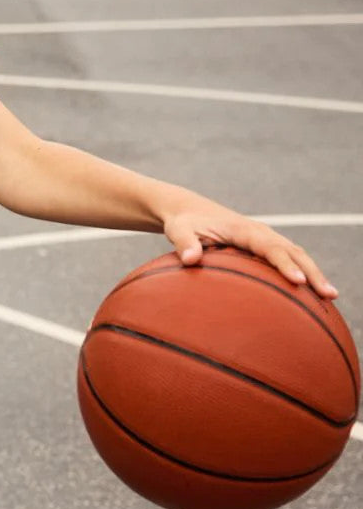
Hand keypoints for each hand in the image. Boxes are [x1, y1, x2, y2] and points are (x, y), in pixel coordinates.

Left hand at [162, 208, 337, 299]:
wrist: (190, 211)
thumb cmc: (184, 223)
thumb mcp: (178, 230)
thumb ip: (184, 243)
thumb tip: (190, 259)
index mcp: (243, 229)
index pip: (269, 247)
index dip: (284, 264)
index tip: (298, 281)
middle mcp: (260, 233)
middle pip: (293, 251)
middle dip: (312, 272)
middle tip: (327, 294)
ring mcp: (265, 240)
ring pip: (296, 255)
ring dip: (314, 274)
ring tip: (329, 297)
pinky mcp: (264, 248)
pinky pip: (288, 260)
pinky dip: (303, 273)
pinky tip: (310, 296)